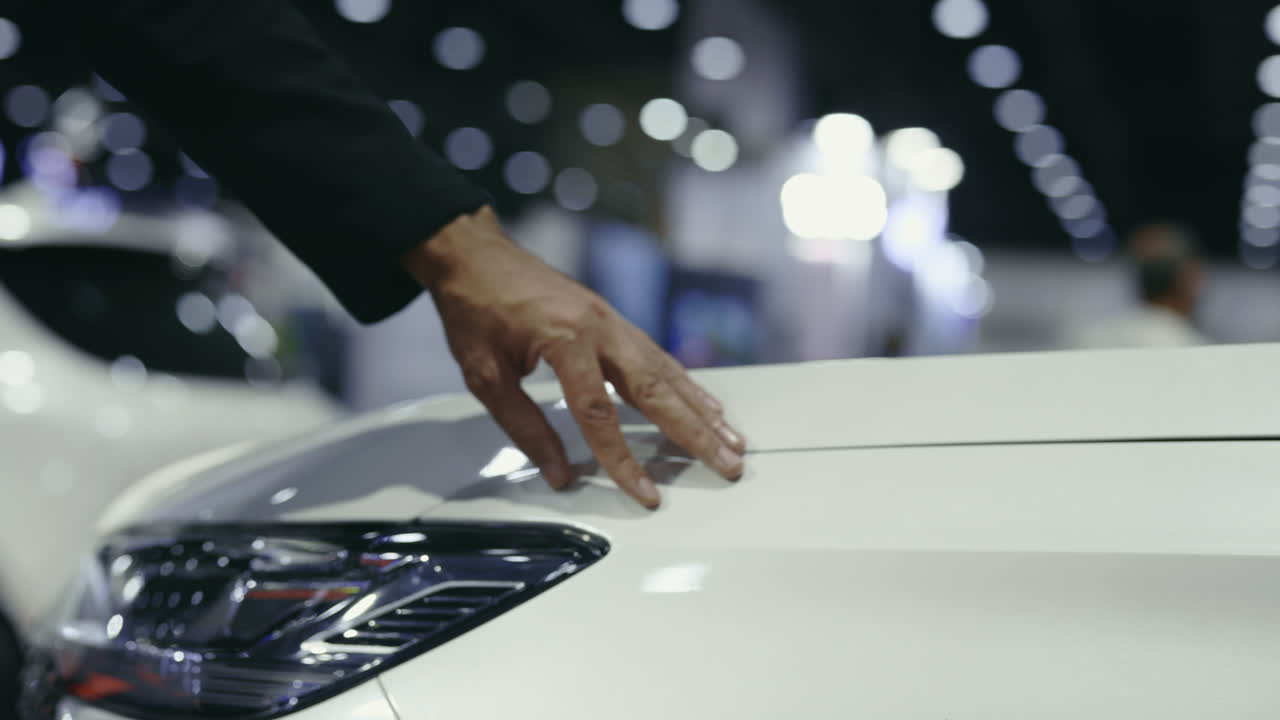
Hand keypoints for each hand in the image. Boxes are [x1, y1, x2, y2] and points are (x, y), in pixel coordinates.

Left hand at [402, 206, 745, 507]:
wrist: (474, 254)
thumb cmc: (475, 307)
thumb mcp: (485, 375)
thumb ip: (525, 426)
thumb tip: (559, 471)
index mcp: (566, 339)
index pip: (600, 414)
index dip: (624, 460)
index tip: (646, 493)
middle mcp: (600, 327)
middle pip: (656, 391)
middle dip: (696, 433)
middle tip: (729, 464)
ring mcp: (611, 320)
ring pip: (666, 372)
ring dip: (701, 410)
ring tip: (731, 439)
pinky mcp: (612, 320)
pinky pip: (657, 357)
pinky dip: (685, 384)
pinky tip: (704, 404)